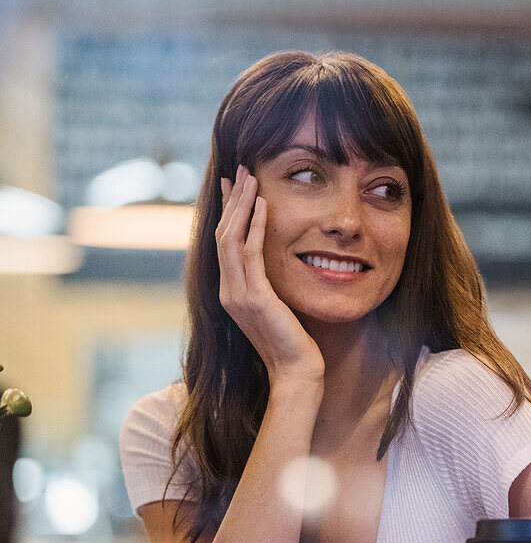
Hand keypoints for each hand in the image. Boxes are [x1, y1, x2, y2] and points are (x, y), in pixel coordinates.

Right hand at [217, 166, 323, 384]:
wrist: (297, 372)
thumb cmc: (294, 342)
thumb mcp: (276, 307)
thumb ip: (268, 285)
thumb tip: (274, 264)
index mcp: (230, 292)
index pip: (223, 243)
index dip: (227, 211)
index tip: (233, 185)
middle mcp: (227, 291)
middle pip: (222, 234)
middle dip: (232, 200)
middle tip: (240, 170)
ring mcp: (237, 295)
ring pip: (231, 238)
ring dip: (242, 205)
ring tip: (251, 178)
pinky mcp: (255, 298)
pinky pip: (250, 253)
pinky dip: (255, 225)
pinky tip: (264, 205)